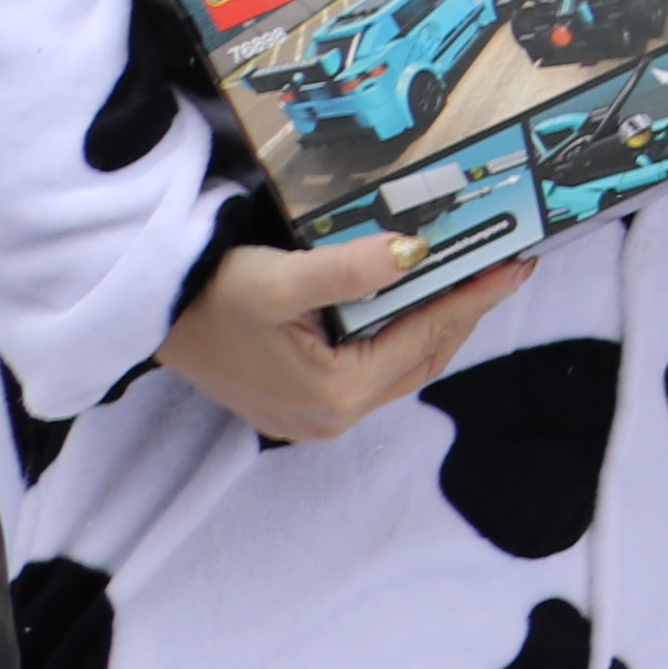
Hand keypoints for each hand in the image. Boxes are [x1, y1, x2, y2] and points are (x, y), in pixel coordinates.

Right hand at [160, 228, 522, 443]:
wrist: (148, 318)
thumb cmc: (209, 300)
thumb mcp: (278, 279)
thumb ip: (349, 269)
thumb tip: (414, 250)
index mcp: (337, 394)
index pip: (429, 336)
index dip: (477, 296)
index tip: (519, 263)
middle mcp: (332, 417)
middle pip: (423, 357)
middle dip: (464, 311)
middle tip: (500, 265)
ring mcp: (316, 417)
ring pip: (403, 366)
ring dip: (435, 324)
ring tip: (467, 279)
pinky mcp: (301, 405)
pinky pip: (375, 370)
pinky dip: (401, 337)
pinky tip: (410, 304)